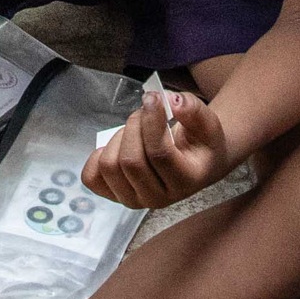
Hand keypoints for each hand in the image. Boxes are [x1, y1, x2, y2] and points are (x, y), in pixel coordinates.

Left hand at [81, 84, 229, 209]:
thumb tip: (172, 101)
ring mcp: (134, 200)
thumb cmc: (200, 143)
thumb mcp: (208, 123)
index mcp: (186, 182)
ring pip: (110, 166)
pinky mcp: (114, 196)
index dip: (151, 121)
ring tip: (136, 130)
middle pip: (131, 160)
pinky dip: (99, 155)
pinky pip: (91, 177)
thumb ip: (194, 109)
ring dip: (119, 137)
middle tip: (145, 112)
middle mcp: (159, 199)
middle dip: (134, 125)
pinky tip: (118, 146)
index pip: (158, 154)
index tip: (153, 98)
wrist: (196, 164)